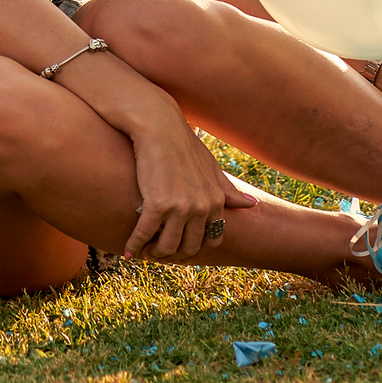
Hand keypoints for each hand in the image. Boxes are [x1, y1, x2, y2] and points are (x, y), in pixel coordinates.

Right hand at [121, 102, 254, 259]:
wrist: (160, 127)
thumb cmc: (184, 145)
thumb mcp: (210, 168)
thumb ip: (228, 190)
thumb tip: (253, 205)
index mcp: (217, 201)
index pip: (212, 240)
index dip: (195, 248)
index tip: (181, 248)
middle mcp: (202, 207)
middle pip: (189, 248)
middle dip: (173, 255)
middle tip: (158, 253)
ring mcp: (181, 208)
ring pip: (167, 247)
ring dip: (154, 254)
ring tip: (144, 252)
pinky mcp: (157, 204)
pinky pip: (144, 234)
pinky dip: (134, 246)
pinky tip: (128, 252)